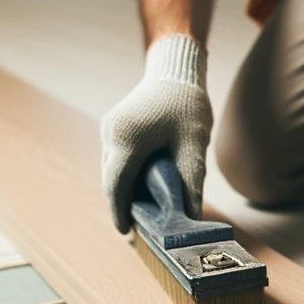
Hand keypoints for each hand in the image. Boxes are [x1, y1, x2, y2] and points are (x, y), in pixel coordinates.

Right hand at [100, 34, 212, 231]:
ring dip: (124, 189)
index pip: (116, 186)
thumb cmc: (187, 105)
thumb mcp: (194, 144)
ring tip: (145, 209)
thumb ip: (192, 181)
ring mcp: (109, 128)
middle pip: (112, 180)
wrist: (175, 69)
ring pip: (111, 170)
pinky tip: (143, 184)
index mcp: (128, 139)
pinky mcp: (113, 126)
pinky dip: (125, 173)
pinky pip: (114, 157)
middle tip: (142, 227)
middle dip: (124, 205)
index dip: (119, 213)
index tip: (127, 234)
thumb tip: (192, 217)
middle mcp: (111, 134)